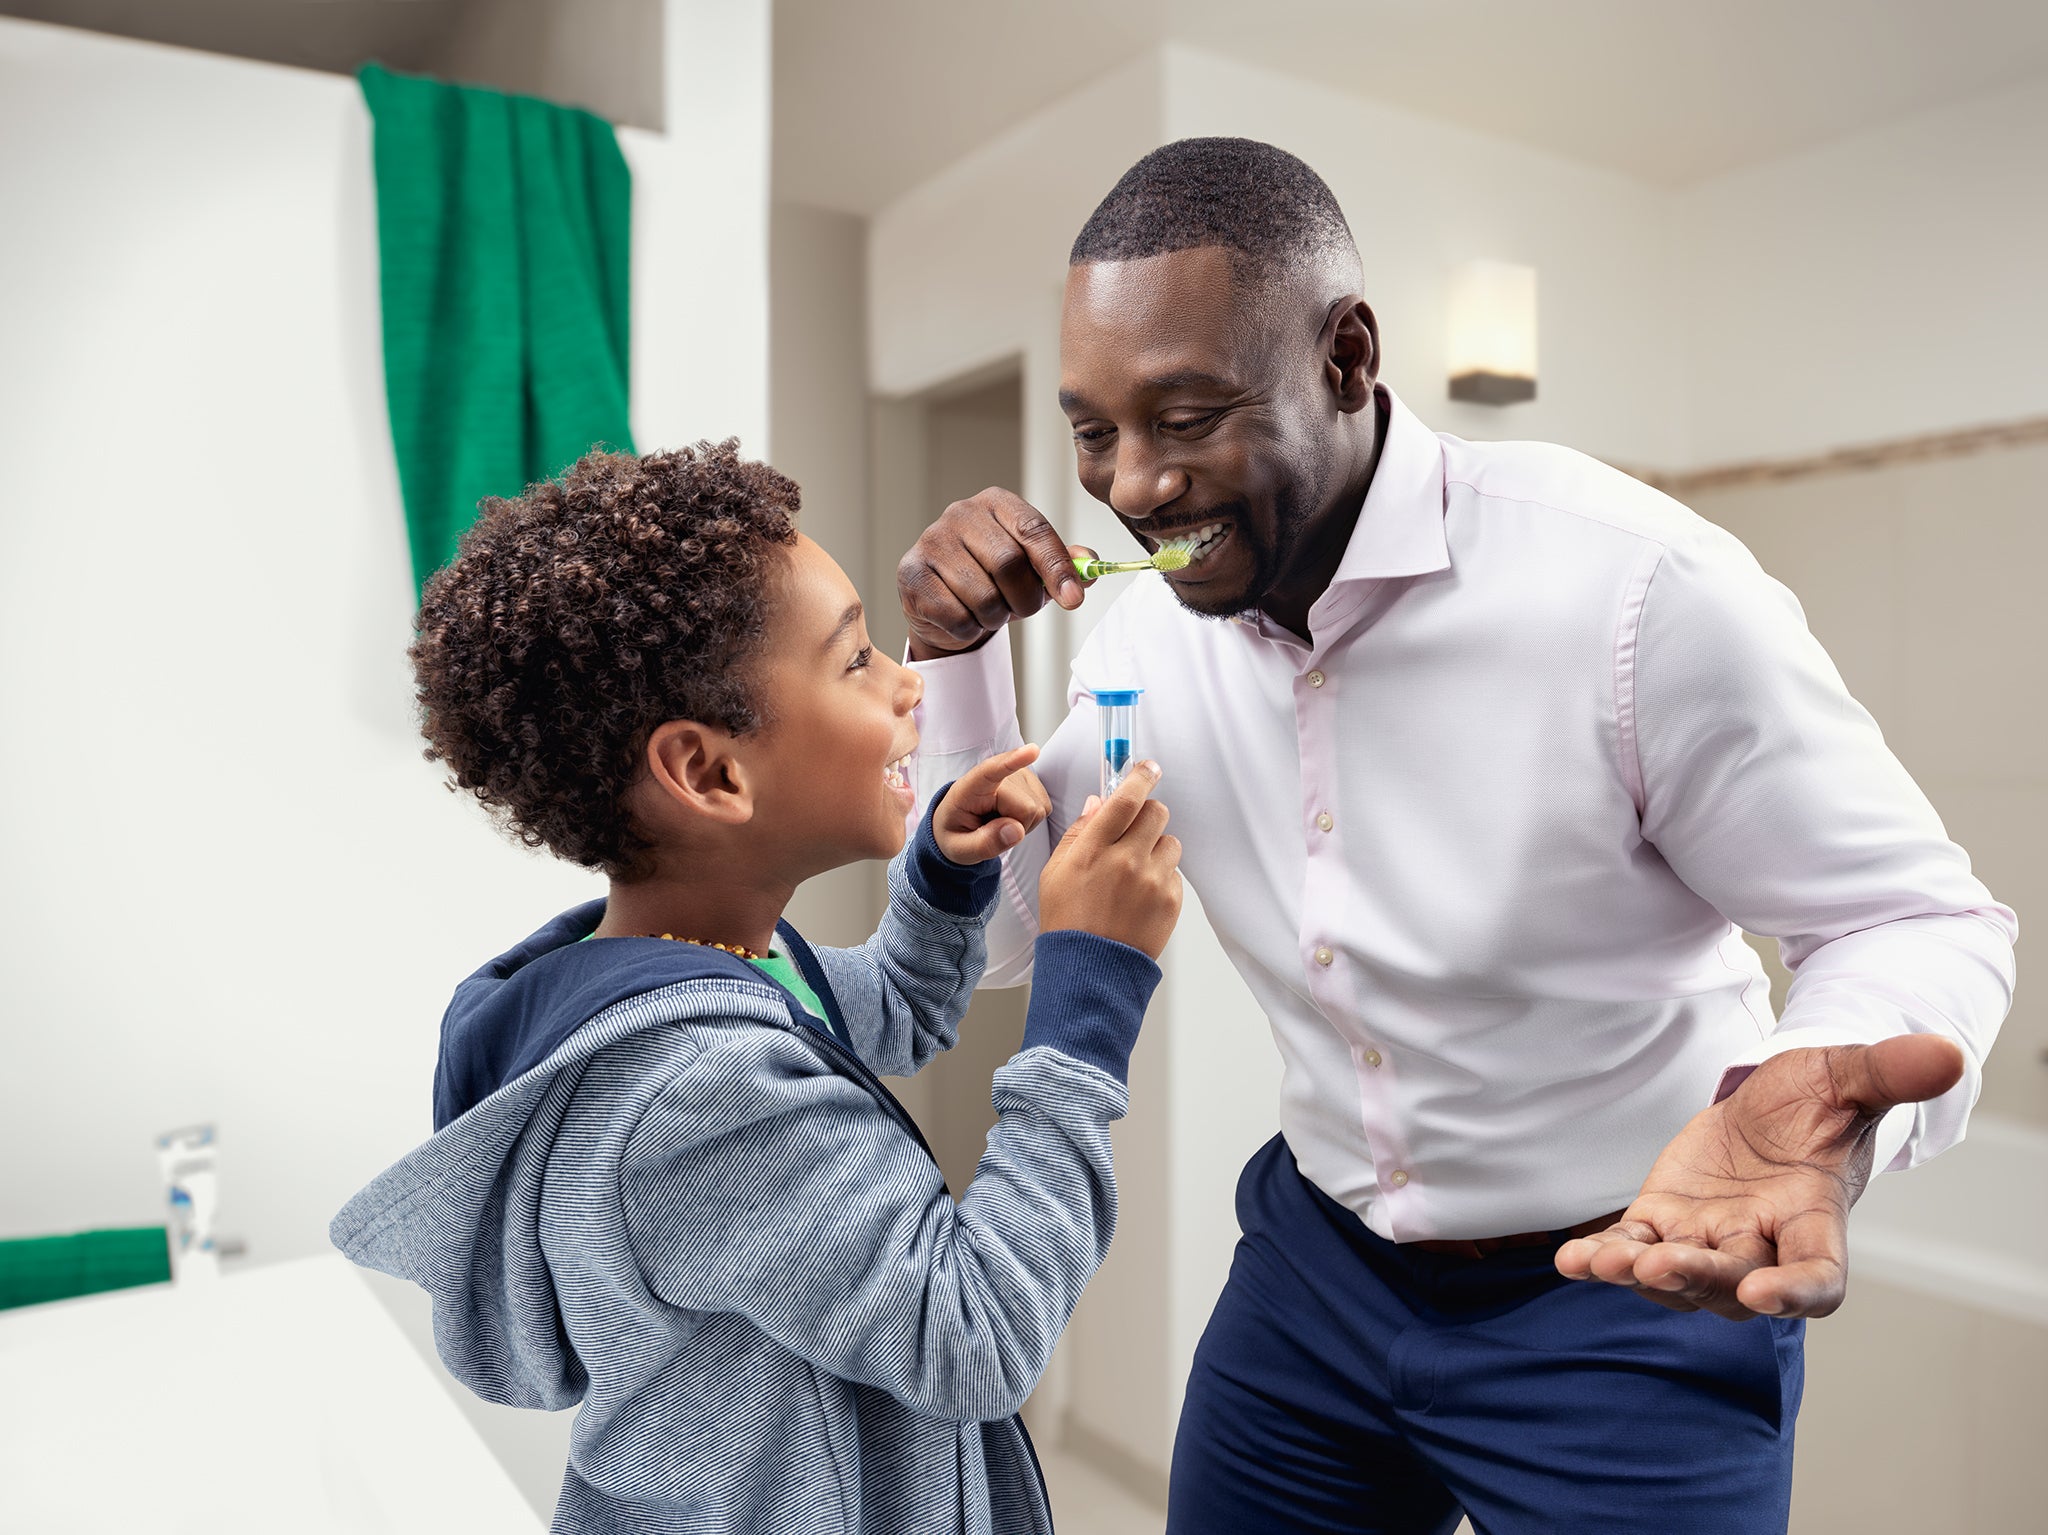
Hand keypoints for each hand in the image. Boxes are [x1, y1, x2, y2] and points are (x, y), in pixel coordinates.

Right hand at [897, 487, 1090, 660]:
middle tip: (1022, 609)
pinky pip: (956, 617)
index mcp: (997, 503)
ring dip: (996, 618)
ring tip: (990, 612)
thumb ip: (1065, 563)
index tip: (1073, 599)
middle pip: (1009, 564)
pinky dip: (969, 629)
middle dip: (1025, 599)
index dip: (1057, 567)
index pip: (1034, 530)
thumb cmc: (992, 580)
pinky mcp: (911, 574)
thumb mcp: (1033, 569)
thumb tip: (1091, 566)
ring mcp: (931, 541)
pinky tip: (963, 618)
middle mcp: (960, 513)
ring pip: (983, 597)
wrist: (944, 605)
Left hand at [932, 745, 1051, 864]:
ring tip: (999, 822)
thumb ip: (984, 843)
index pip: (991, 771)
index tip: (1032, 751)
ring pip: (1038, 809)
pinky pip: (1044, 808)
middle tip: (992, 829)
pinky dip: (1030, 820)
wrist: (960, 823)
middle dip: (1016, 828)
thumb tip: (1017, 831)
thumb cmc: (957, 833)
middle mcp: (998, 775)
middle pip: (1026, 808)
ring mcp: (1017, 775)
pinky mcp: (1031, 780)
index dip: (1014, 761)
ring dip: (1022, 824)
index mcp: (970, 788)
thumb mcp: (960, 849)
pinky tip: (1011, 816)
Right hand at [1038, 761, 1182, 959]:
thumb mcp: (1056, 873)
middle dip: (1149, 815)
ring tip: (1136, 874)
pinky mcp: (1171, 901)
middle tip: (1136, 831)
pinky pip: (1175, 874)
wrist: (1090, 971)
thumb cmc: (1068, 922)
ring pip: (1170, 843)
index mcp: (1093, 850)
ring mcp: (1152, 881)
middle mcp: (1126, 860)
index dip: (1140, 777)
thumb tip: (1099, 804)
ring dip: (1156, 850)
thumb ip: (1079, 834)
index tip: (1148, 767)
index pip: (1126, 799)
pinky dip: (1161, 879)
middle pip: (1156, 813)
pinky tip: (1140, 898)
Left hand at [1555, 1035, 1965, 1319]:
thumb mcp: (1844, 1076)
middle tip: (1663, 1265)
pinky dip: (1602, 1258)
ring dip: (1641, 1274)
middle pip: (1734, 1284)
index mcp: (1814, 1220)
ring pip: (1677, 1277)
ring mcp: (1708, 1241)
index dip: (1795, 1292)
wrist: (1770, 1107)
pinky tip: (1570, 1260)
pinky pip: (1631, 1250)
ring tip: (1605, 1263)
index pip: (1818, 1277)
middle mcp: (1761, 1246)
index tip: (1765, 1296)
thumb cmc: (1816, 1101)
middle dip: (1699, 1278)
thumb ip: (1887, 1072)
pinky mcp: (1662, 1225)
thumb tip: (1950, 1054)